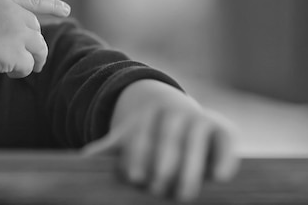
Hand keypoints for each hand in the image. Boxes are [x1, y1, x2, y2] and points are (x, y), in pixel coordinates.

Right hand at [0, 0, 70, 77]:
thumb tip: (3, 20)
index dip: (52, 5)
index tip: (66, 11)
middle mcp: (14, 12)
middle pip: (36, 29)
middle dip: (32, 44)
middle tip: (22, 58)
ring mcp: (18, 32)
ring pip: (39, 48)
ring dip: (32, 60)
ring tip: (17, 70)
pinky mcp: (18, 53)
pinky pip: (29, 65)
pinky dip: (21, 72)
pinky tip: (8, 73)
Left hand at [82, 81, 238, 201]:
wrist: (176, 113)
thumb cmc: (146, 136)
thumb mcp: (126, 139)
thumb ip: (109, 150)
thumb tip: (82, 160)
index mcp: (146, 115)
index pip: (141, 134)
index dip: (137, 154)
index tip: (133, 177)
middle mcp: (174, 113)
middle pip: (168, 138)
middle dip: (163, 164)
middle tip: (158, 190)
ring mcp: (200, 119)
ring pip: (195, 139)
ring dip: (190, 167)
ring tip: (183, 195)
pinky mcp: (223, 129)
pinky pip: (226, 140)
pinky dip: (225, 157)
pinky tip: (219, 178)